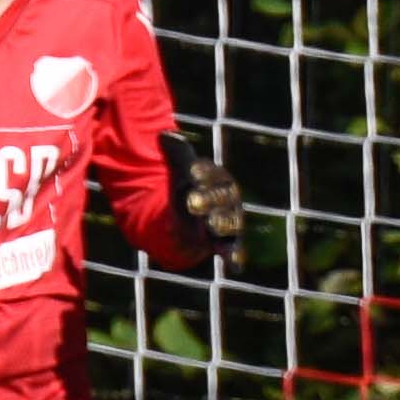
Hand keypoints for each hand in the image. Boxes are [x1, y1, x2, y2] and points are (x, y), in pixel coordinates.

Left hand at [165, 133, 245, 250]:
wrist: (191, 217)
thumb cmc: (189, 187)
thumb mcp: (179, 170)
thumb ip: (175, 154)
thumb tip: (164, 134)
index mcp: (218, 178)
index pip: (213, 173)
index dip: (203, 173)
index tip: (190, 172)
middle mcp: (228, 199)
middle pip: (222, 197)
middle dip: (208, 198)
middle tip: (191, 201)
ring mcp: (229, 220)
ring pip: (228, 221)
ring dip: (218, 223)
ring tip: (208, 225)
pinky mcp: (227, 242)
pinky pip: (234, 248)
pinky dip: (235, 256)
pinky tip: (235, 264)